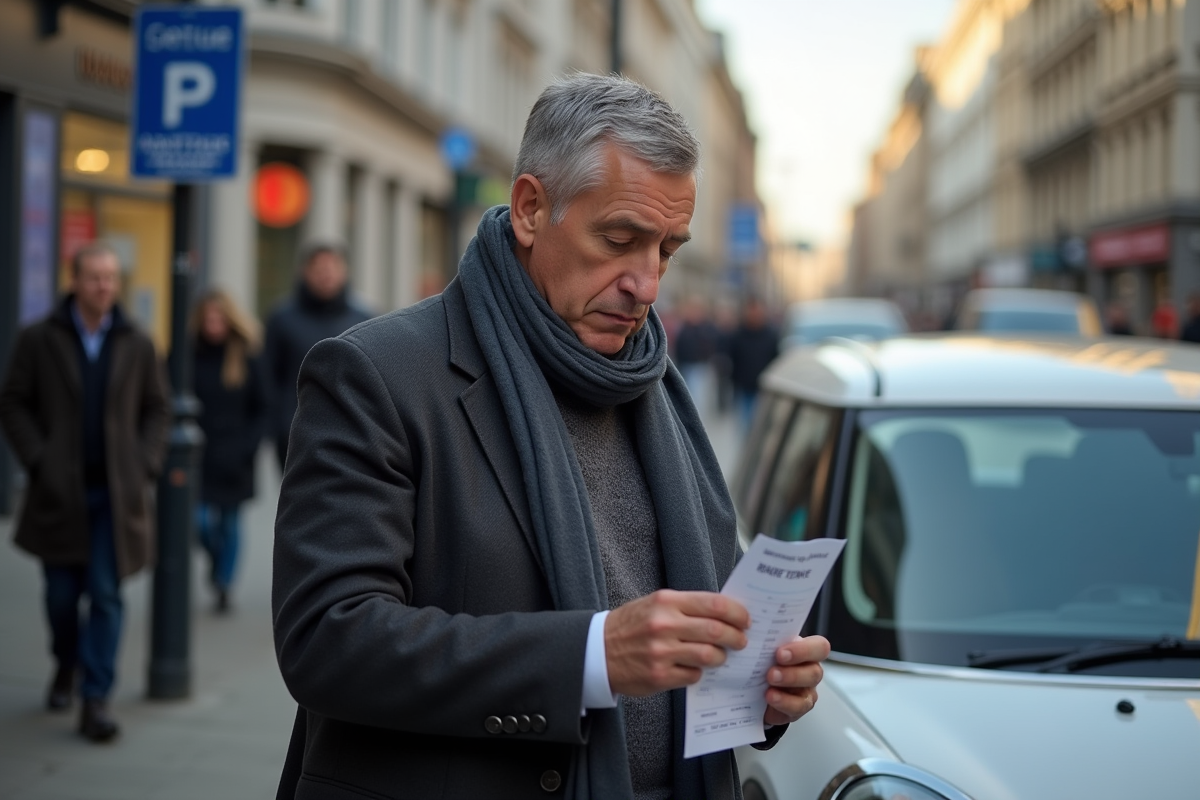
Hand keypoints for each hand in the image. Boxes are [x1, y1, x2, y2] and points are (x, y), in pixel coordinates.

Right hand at [605, 590, 749, 696]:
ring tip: (720, 656)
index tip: (745, 619)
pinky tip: (694, 668)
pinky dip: (699, 673)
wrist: (597, 650)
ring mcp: (662, 652)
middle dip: (736, 637)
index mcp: (666, 602)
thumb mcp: (655, 604)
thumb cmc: (631, 625)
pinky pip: (694, 676)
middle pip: (716, 631)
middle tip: (741, 641)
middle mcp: (664, 625)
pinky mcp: (659, 676)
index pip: (714, 604)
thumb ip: (686, 606)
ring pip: (709, 656)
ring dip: (720, 657)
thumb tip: (723, 613)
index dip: (737, 613)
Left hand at [763, 635, 830, 725]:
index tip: (780, 652)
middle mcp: (810, 670)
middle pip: (815, 671)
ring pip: (808, 690)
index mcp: (805, 651)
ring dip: (788, 685)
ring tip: (769, 684)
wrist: (756, 690)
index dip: (804, 650)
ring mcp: (807, 690)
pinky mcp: (799, 707)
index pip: (819, 647)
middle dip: (792, 672)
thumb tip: (754, 634)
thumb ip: (766, 643)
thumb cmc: (764, 664)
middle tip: (772, 671)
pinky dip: (783, 702)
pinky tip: (770, 697)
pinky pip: (798, 707)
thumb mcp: (764, 650)